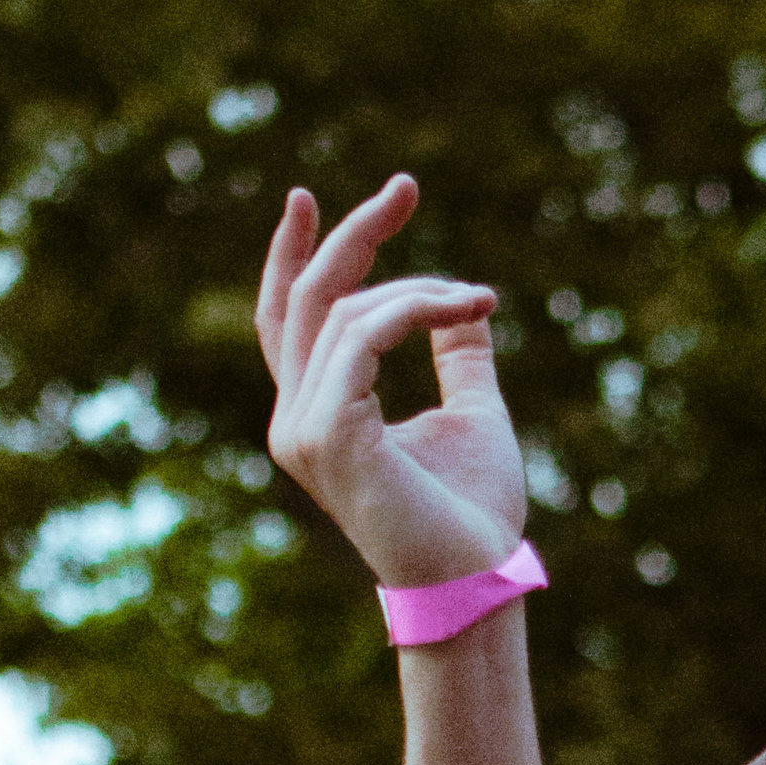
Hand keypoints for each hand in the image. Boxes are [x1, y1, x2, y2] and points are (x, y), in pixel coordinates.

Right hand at [257, 175, 522, 588]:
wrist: (476, 578)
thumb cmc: (474, 513)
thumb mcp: (474, 411)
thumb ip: (460, 352)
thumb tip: (469, 302)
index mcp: (317, 415)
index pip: (287, 322)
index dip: (292, 258)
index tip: (310, 198)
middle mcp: (295, 421)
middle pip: (306, 301)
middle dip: (353, 235)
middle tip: (404, 186)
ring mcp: (301, 430)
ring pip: (347, 312)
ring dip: (422, 289)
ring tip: (478, 299)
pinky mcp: (327, 433)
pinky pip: (366, 334)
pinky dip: (418, 307)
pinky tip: (467, 306)